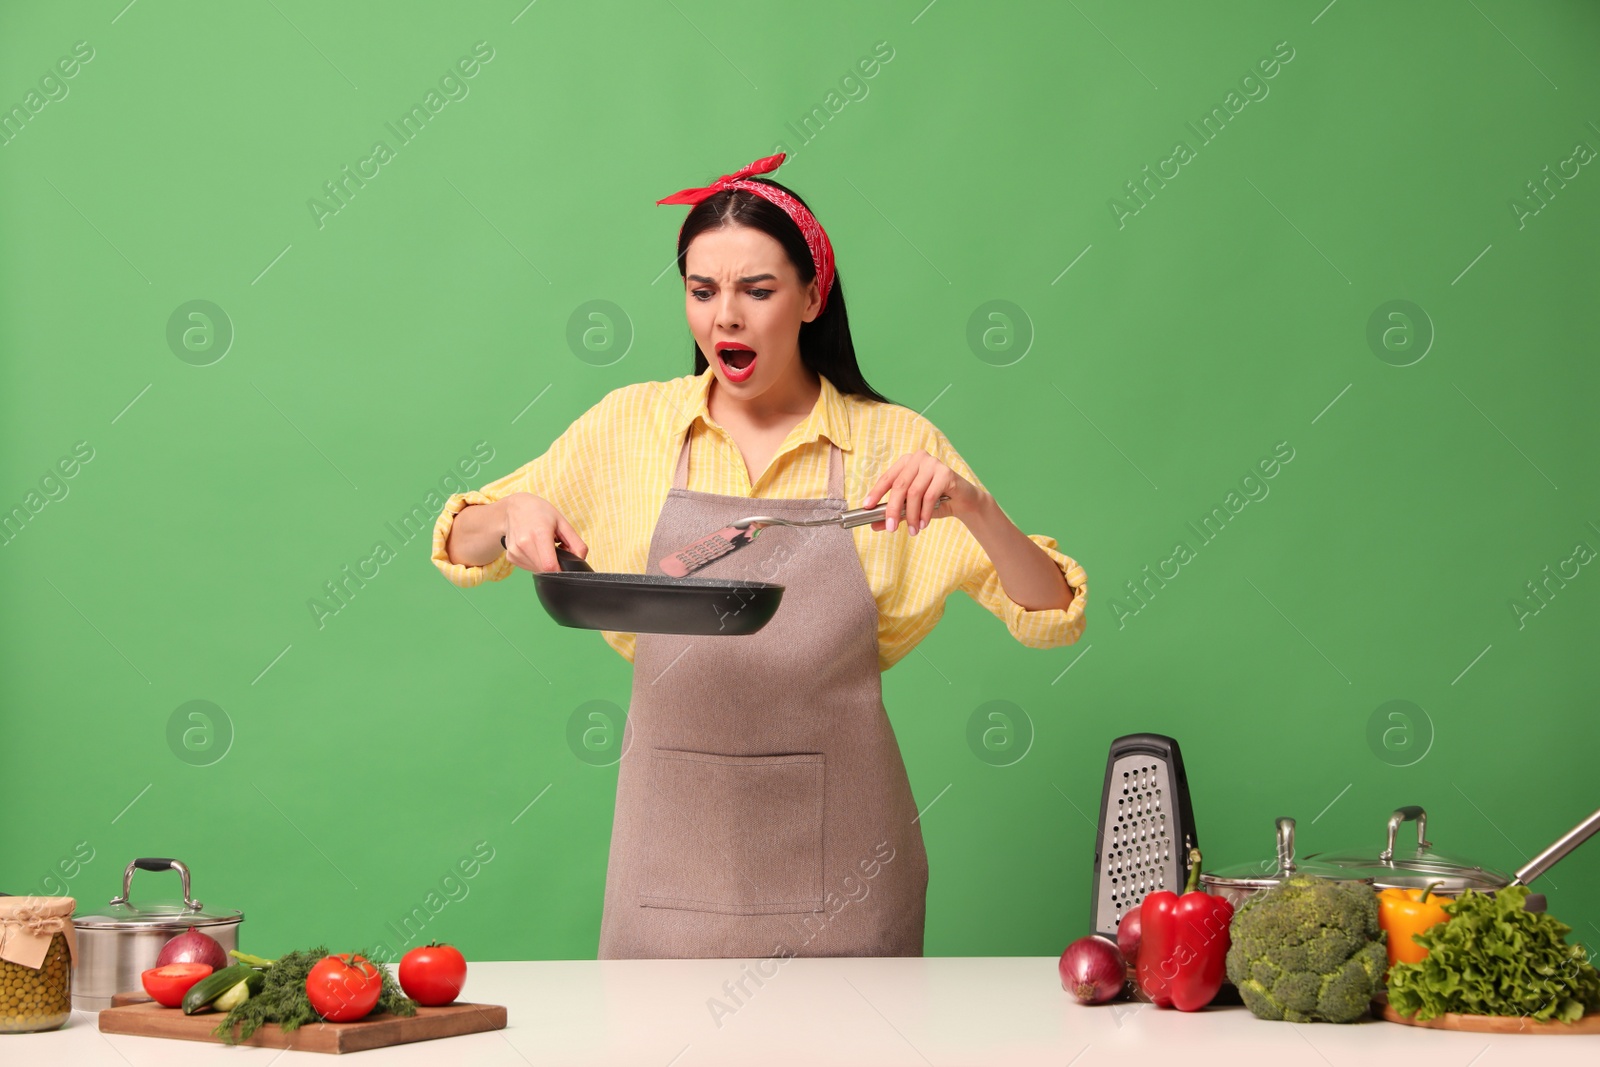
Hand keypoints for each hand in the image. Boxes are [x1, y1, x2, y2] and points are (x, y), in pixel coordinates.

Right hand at [497, 492, 588, 571]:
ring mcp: (515, 551)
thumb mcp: (563, 523)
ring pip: (536, 570)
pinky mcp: (510, 556)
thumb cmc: (540, 512)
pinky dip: (535, 561)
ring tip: (543, 546)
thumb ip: (576, 543)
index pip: (550, 566)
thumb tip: (580, 560)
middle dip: (554, 564)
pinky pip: (528, 567)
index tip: (565, 563)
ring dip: (544, 563)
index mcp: (539, 534)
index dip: (561, 569)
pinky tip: (534, 548)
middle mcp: (524, 544)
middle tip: (555, 549)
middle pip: (544, 570)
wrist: (514, 507)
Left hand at [860, 450, 985, 534]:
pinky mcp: (945, 473)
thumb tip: (874, 524)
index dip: (876, 492)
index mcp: (906, 462)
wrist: (964, 501)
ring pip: (914, 492)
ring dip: (911, 515)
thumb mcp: (912, 508)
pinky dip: (924, 513)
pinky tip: (923, 524)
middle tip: (891, 528)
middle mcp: (918, 459)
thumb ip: (894, 513)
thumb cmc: (936, 501)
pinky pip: (930, 496)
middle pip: (899, 485)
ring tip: (912, 530)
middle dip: (893, 509)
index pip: (887, 478)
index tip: (867, 506)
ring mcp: (933, 463)